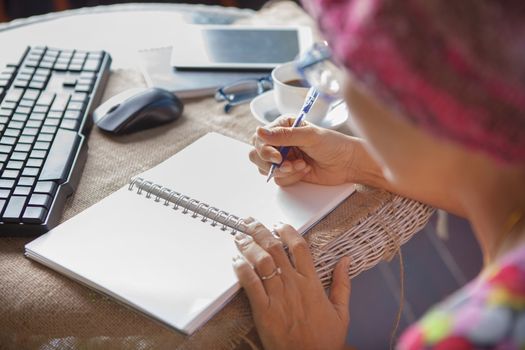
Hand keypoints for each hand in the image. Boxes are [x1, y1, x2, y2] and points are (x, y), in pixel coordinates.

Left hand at [232, 218, 351, 349]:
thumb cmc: (324, 342)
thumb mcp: (341, 312)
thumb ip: (342, 283)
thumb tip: (345, 261)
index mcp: (312, 284)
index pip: (299, 247)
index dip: (287, 231)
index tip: (279, 225)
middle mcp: (294, 286)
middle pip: (276, 249)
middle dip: (260, 231)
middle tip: (250, 222)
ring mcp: (278, 297)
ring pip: (262, 262)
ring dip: (249, 246)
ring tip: (240, 237)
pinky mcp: (264, 311)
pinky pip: (251, 285)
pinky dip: (242, 269)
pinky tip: (236, 261)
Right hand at [249, 116, 367, 185]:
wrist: (348, 163)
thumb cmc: (334, 144)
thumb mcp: (309, 136)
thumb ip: (284, 135)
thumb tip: (260, 131)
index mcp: (283, 126)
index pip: (260, 138)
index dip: (264, 149)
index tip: (276, 157)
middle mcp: (280, 142)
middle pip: (257, 154)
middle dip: (271, 163)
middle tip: (287, 166)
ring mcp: (283, 158)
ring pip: (266, 169)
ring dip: (284, 171)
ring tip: (302, 166)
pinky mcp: (289, 172)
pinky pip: (279, 179)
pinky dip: (292, 177)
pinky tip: (306, 170)